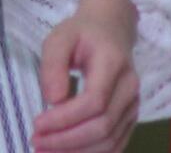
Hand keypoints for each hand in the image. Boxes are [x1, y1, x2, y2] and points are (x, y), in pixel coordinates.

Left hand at [30, 0, 140, 152]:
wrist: (111, 29)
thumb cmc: (82, 33)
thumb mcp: (59, 37)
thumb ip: (53, 64)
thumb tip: (53, 100)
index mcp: (113, 63)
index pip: (94, 101)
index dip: (65, 118)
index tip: (37, 124)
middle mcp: (129, 87)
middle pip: (103, 126)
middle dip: (67, 140)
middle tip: (37, 142)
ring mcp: (133, 104)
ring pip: (110, 140)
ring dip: (78, 152)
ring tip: (47, 150)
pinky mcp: (131, 116)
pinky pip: (116, 144)